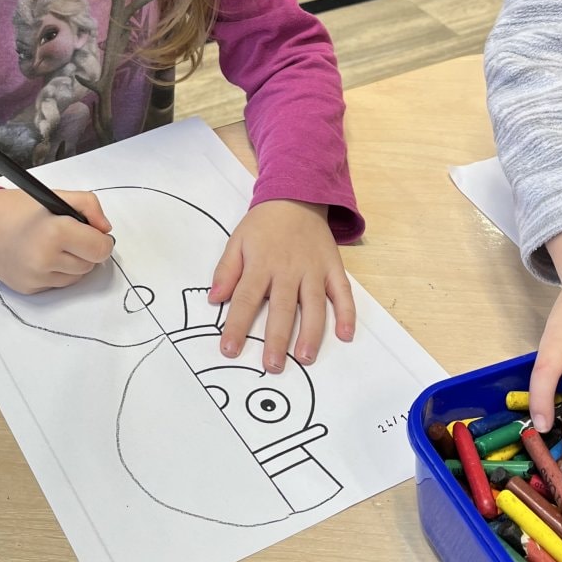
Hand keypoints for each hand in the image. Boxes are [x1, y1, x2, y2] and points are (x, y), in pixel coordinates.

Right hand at [0, 187, 113, 292]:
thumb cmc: (18, 208)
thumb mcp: (55, 195)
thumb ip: (88, 206)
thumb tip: (105, 230)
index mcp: (55, 233)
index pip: (100, 249)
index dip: (101, 239)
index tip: (92, 231)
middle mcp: (45, 260)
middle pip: (90, 265)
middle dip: (86, 250)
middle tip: (69, 234)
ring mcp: (36, 278)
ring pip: (76, 277)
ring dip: (73, 263)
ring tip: (54, 244)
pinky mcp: (28, 289)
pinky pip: (58, 284)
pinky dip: (56, 272)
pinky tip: (41, 256)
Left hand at [209, 201, 354, 373]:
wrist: (296, 196)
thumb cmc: (263, 224)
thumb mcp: (237, 241)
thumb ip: (226, 271)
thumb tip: (214, 298)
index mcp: (261, 264)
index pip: (245, 299)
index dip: (237, 326)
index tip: (230, 350)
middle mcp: (288, 269)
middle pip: (281, 308)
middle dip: (276, 339)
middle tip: (272, 365)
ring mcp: (313, 269)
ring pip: (314, 304)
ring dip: (311, 332)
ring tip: (306, 358)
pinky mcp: (333, 267)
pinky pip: (343, 292)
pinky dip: (347, 313)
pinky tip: (345, 334)